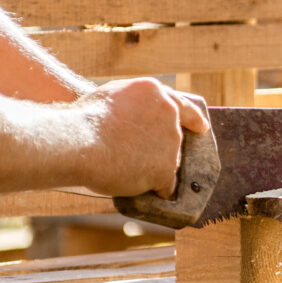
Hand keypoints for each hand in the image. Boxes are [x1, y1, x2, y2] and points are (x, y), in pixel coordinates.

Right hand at [77, 78, 208, 196]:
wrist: (80, 142)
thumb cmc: (84, 120)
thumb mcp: (110, 95)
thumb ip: (132, 104)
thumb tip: (134, 116)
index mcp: (155, 91)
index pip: (181, 105)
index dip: (192, 118)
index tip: (201, 127)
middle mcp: (169, 113)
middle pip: (174, 137)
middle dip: (160, 148)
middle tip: (137, 155)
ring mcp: (170, 142)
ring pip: (169, 162)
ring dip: (153, 168)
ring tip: (125, 168)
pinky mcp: (165, 169)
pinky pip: (166, 185)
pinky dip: (156, 189)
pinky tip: (146, 191)